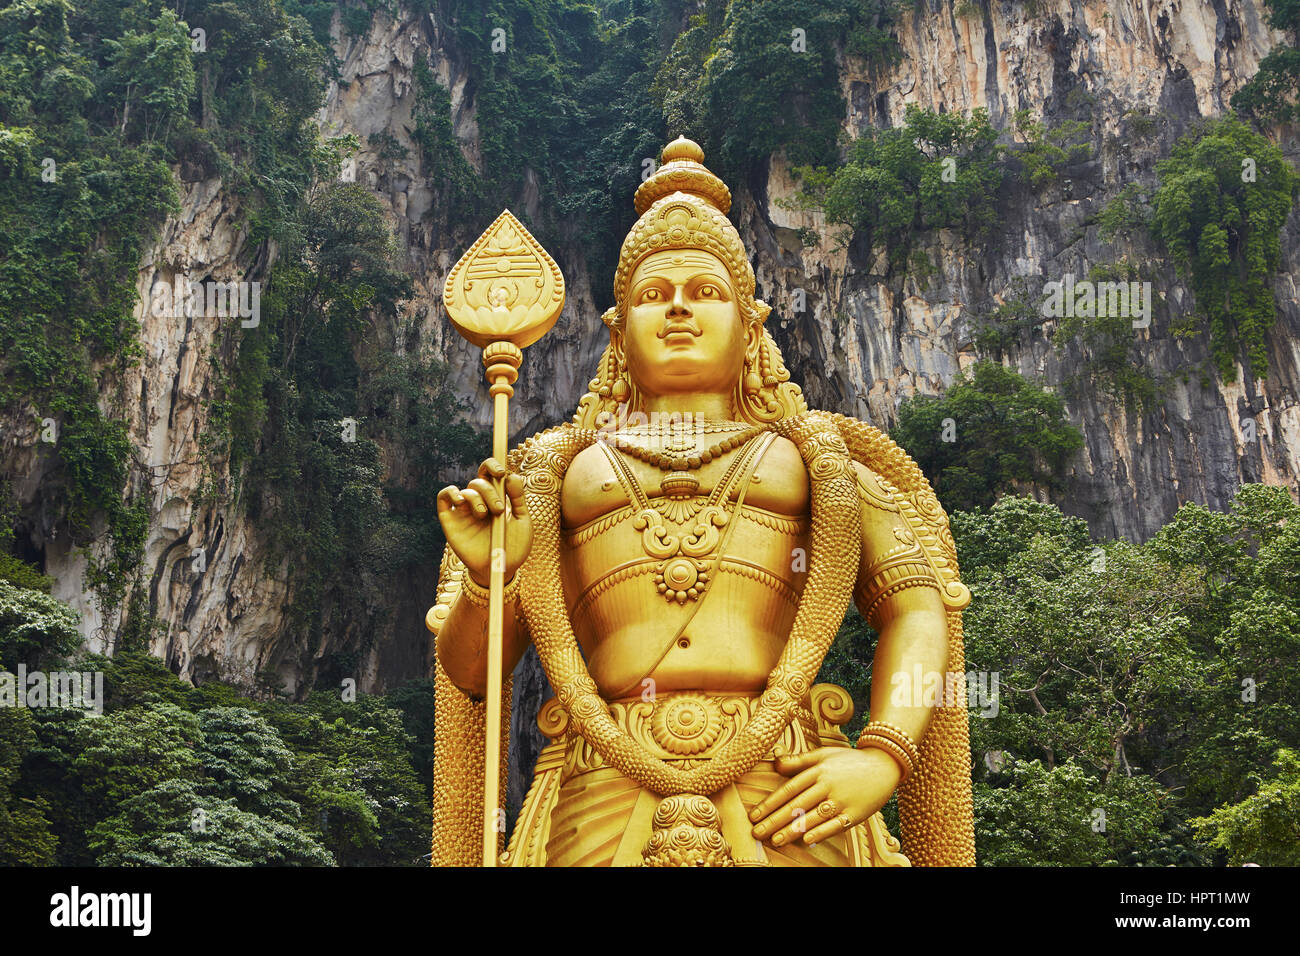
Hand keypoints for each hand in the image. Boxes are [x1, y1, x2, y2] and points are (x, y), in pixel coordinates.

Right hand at [436, 458, 531, 586]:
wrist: (500, 570)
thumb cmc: (514, 547)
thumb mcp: (522, 522)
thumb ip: (518, 498)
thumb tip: (512, 475)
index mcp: (497, 498)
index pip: (490, 473)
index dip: (493, 466)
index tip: (501, 472)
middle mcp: (479, 501)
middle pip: (479, 482)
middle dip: (490, 491)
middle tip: (499, 509)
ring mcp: (464, 511)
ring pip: (466, 491)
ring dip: (476, 498)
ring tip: (483, 515)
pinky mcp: (450, 521)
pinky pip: (443, 498)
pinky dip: (450, 493)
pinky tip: (460, 501)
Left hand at [749, 746, 901, 846]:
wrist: (884, 765)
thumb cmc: (849, 760)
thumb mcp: (824, 754)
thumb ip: (799, 760)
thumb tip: (775, 762)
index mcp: (817, 770)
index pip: (789, 789)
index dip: (770, 803)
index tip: (754, 815)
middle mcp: (827, 785)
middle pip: (797, 805)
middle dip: (775, 820)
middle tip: (757, 833)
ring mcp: (842, 799)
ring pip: (813, 816)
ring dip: (793, 829)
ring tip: (776, 840)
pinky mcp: (855, 813)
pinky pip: (836, 824)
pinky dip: (822, 832)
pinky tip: (807, 839)